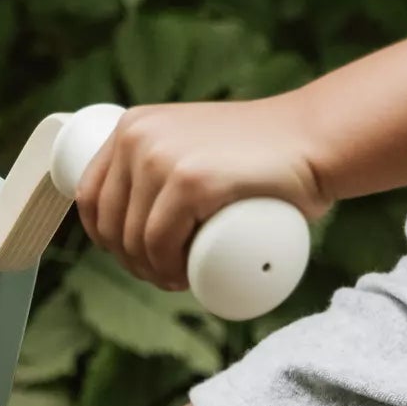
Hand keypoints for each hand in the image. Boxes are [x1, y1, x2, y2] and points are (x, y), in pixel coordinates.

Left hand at [75, 94, 329, 289]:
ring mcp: (162, 157)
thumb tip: (134, 212)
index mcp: (132, 126)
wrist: (315, 141)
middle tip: (168, 275)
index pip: (92, 196)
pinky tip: (183, 278)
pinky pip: (159, 243)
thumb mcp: (195, 142)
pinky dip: (166, 270)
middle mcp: (139, 136)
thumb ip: (167, 160)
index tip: (137, 257)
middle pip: (112, 224)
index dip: (106, 238)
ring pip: (134, 239)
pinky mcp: (192, 180)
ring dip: (151, 272)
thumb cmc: (261, 155)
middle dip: (133, 263)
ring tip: (179, 279)